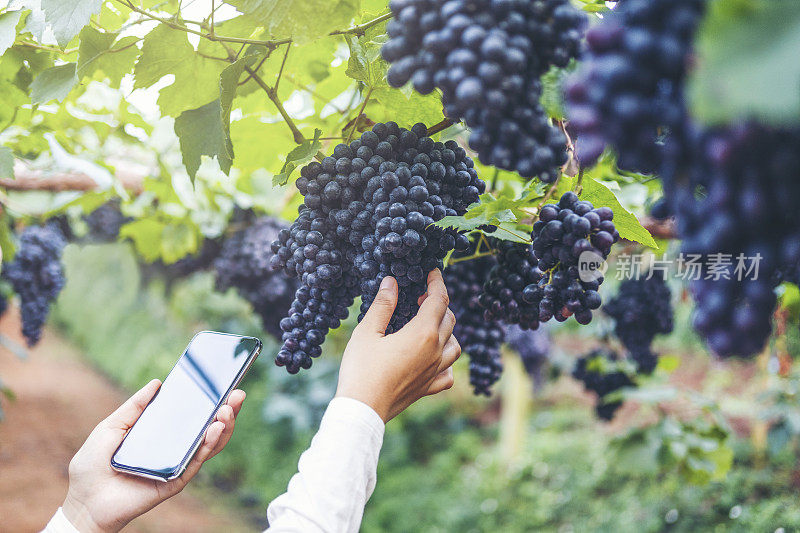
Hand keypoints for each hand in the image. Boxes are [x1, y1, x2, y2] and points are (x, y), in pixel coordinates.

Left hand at [61, 380, 245, 532]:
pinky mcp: (175, 480)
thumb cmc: (92, 466)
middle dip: (226, 412)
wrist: (83, 501)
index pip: (190, 416)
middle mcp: (173, 449)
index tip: (222, 385)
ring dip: (222, 427)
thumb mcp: (111, 427)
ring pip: (208, 445)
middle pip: (207, 429)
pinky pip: (196, 462)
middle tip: (236, 395)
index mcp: (160, 434)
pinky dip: (208, 445)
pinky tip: (213, 430)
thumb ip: (134, 407)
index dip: (208, 401)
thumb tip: (157, 383)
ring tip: (227, 410)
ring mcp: (176, 464)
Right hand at [337, 269, 460, 421]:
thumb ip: (383, 305)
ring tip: (429, 326)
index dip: (437, 283)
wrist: (362, 409)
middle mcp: (435, 351)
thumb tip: (392, 282)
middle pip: (449, 320)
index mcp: (423, 333)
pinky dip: (446, 362)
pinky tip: (434, 359)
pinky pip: (448, 374)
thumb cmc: (361, 369)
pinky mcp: (428, 388)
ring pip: (455, 346)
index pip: (439, 300)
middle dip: (439, 304)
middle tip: (420, 297)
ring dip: (446, 331)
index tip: (432, 272)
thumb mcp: (367, 332)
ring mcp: (434, 372)